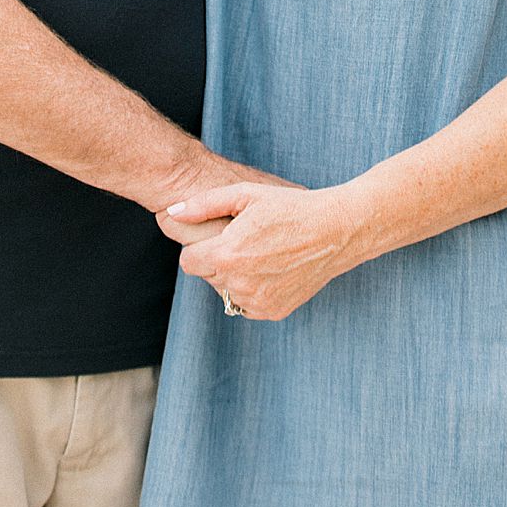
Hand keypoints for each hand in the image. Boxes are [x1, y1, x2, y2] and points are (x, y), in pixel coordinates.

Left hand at [156, 180, 360, 320]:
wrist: (334, 230)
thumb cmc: (288, 207)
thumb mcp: (244, 194)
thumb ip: (203, 204)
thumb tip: (172, 212)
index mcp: (227, 255)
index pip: (189, 262)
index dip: (199, 246)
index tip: (217, 235)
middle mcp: (239, 284)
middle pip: (208, 276)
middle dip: (218, 259)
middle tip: (243, 240)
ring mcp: (258, 302)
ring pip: (228, 291)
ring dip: (235, 276)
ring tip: (259, 252)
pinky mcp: (274, 311)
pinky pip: (248, 304)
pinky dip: (253, 289)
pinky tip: (270, 267)